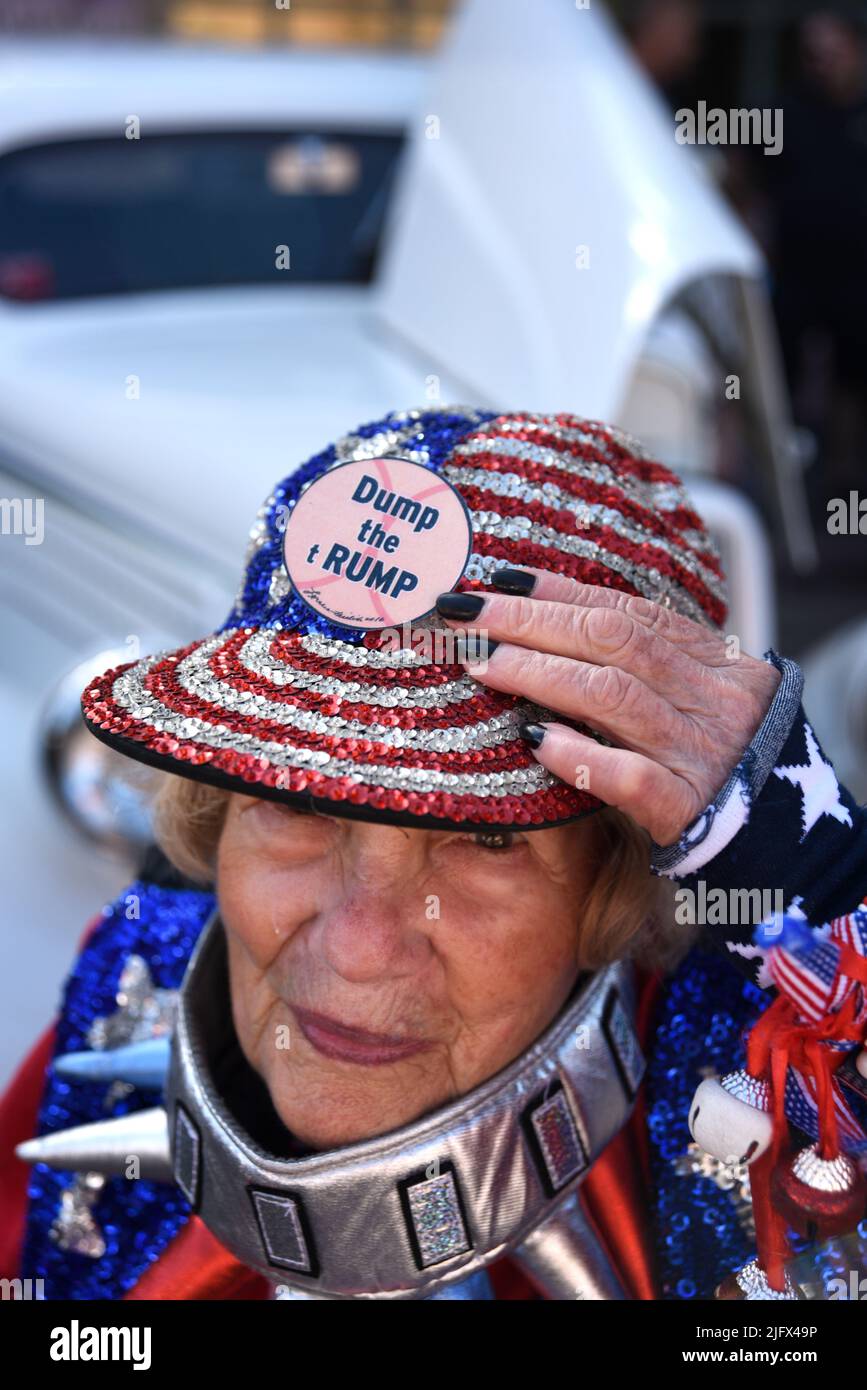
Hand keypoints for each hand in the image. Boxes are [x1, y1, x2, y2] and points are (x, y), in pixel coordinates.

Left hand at [436, 568, 780, 845]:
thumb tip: (551, 624)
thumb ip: (648, 669)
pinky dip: (581, 757)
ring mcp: (703, 755)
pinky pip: (631, 778)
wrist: (788, 846)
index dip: (564, 594)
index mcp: (720, 665)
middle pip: (615, 642)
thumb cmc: (722, 767)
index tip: (504, 582)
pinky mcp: (689, 812)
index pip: (631, 614)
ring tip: (484, 663)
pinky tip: (534, 740)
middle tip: (471, 616)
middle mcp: (715, 701)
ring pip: (615, 696)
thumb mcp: (702, 703)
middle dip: (534, 622)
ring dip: (540, 673)